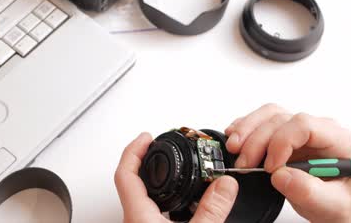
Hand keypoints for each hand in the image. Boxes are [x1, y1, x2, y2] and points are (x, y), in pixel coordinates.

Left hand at [114, 132, 238, 222]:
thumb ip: (211, 210)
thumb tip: (224, 185)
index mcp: (138, 216)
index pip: (126, 173)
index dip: (134, 149)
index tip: (146, 136)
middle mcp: (134, 221)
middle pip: (129, 181)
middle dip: (142, 160)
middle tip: (152, 146)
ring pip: (138, 197)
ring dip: (150, 180)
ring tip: (163, 169)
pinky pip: (147, 211)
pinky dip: (158, 198)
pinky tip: (173, 203)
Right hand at [224, 104, 350, 222]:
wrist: (331, 203)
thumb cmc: (336, 200)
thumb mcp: (330, 204)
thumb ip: (309, 192)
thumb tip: (281, 175)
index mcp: (337, 139)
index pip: (304, 125)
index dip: (282, 142)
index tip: (271, 167)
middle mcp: (318, 128)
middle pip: (281, 119)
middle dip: (257, 140)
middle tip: (245, 164)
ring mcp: (298, 128)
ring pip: (268, 115)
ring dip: (247, 130)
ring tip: (234, 149)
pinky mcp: (282, 131)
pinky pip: (260, 119)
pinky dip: (244, 128)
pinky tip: (235, 141)